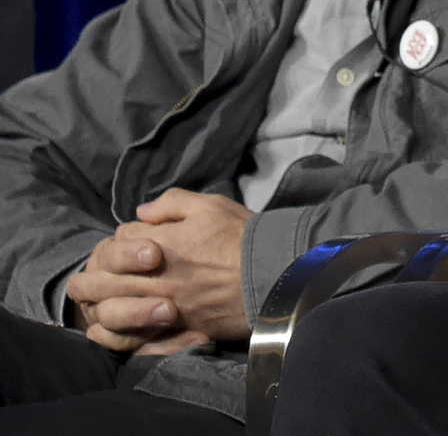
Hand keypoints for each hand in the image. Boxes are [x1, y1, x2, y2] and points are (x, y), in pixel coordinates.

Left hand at [68, 189, 250, 347]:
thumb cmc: (243, 237)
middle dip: (90, 276)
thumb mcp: (211, 205)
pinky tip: (103, 333)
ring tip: (88, 305)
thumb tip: (142, 211)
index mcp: (160, 245)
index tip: (129, 242)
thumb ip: (173, 202)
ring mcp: (163, 307)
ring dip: (95, 306)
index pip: (119, 241)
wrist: (272, 275)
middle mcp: (155, 278)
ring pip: (111, 310)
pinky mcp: (175, 329)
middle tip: (82, 280)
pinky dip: (113, 337)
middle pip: (104, 278)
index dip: (119, 240)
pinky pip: (132, 339)